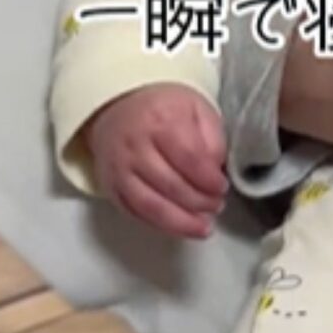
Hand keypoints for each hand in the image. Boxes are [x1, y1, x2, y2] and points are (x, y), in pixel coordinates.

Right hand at [85, 84, 227, 237]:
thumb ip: (212, 137)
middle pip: (171, 185)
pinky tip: (178, 227)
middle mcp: (136, 145)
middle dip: (199, 202)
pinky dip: (158, 224)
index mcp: (162, 120)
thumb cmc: (165, 107)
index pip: (190, 158)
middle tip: (217, 206)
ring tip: (203, 226)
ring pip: (150, 205)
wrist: (119, 105)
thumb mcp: (197, 108)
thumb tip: (217, 170)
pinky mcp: (110, 186)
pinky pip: (134, 213)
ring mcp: (119, 169)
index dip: (209, 179)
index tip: (222, 187)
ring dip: (180, 222)